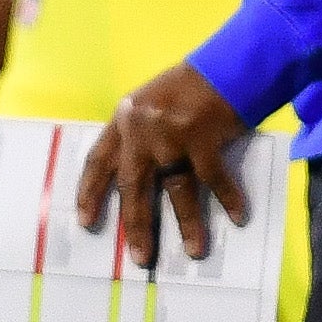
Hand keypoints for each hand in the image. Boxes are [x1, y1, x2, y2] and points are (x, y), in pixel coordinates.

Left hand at [77, 61, 252, 267]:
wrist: (226, 64)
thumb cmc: (189, 86)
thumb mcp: (150, 103)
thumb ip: (137, 134)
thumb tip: (130, 179)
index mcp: (124, 119)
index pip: (98, 161)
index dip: (90, 192)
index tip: (84, 221)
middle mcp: (142, 129)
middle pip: (133, 185)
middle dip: (136, 225)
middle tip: (139, 257)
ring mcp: (172, 134)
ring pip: (176, 189)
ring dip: (188, 223)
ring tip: (194, 251)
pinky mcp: (202, 137)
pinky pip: (213, 178)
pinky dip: (227, 198)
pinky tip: (237, 217)